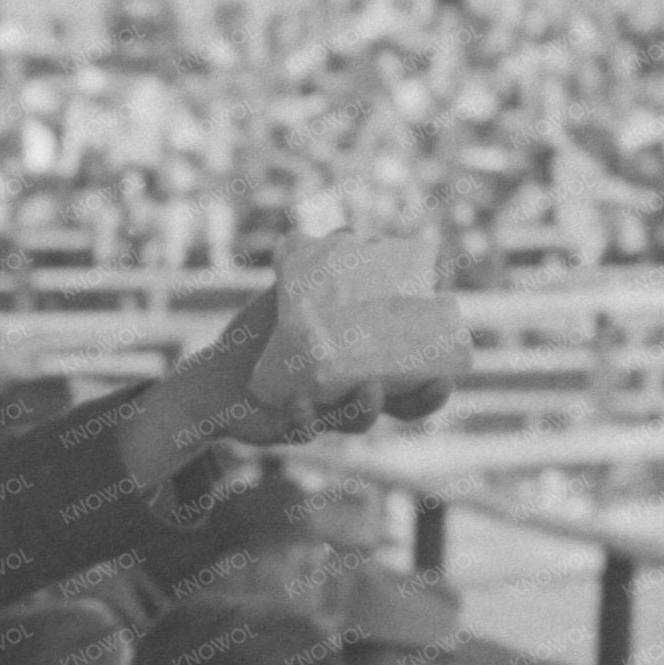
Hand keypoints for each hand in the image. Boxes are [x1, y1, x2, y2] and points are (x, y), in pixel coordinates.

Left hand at [116, 284, 447, 486]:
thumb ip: (319, 270)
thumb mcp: (289, 301)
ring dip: (365, 408)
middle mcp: (346, 399)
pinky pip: (300, 430)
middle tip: (437, 384)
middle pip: (396, 411)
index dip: (432, 388)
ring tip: (370, 387)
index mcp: (359, 372)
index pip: (408, 387)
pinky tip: (300, 401)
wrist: (213, 377)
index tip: (450, 373)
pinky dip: (303, 418)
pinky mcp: (285, 428)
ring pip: (354, 423)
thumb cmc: (261, 340)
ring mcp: (320, 416)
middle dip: (420, 402)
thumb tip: (349, 234)